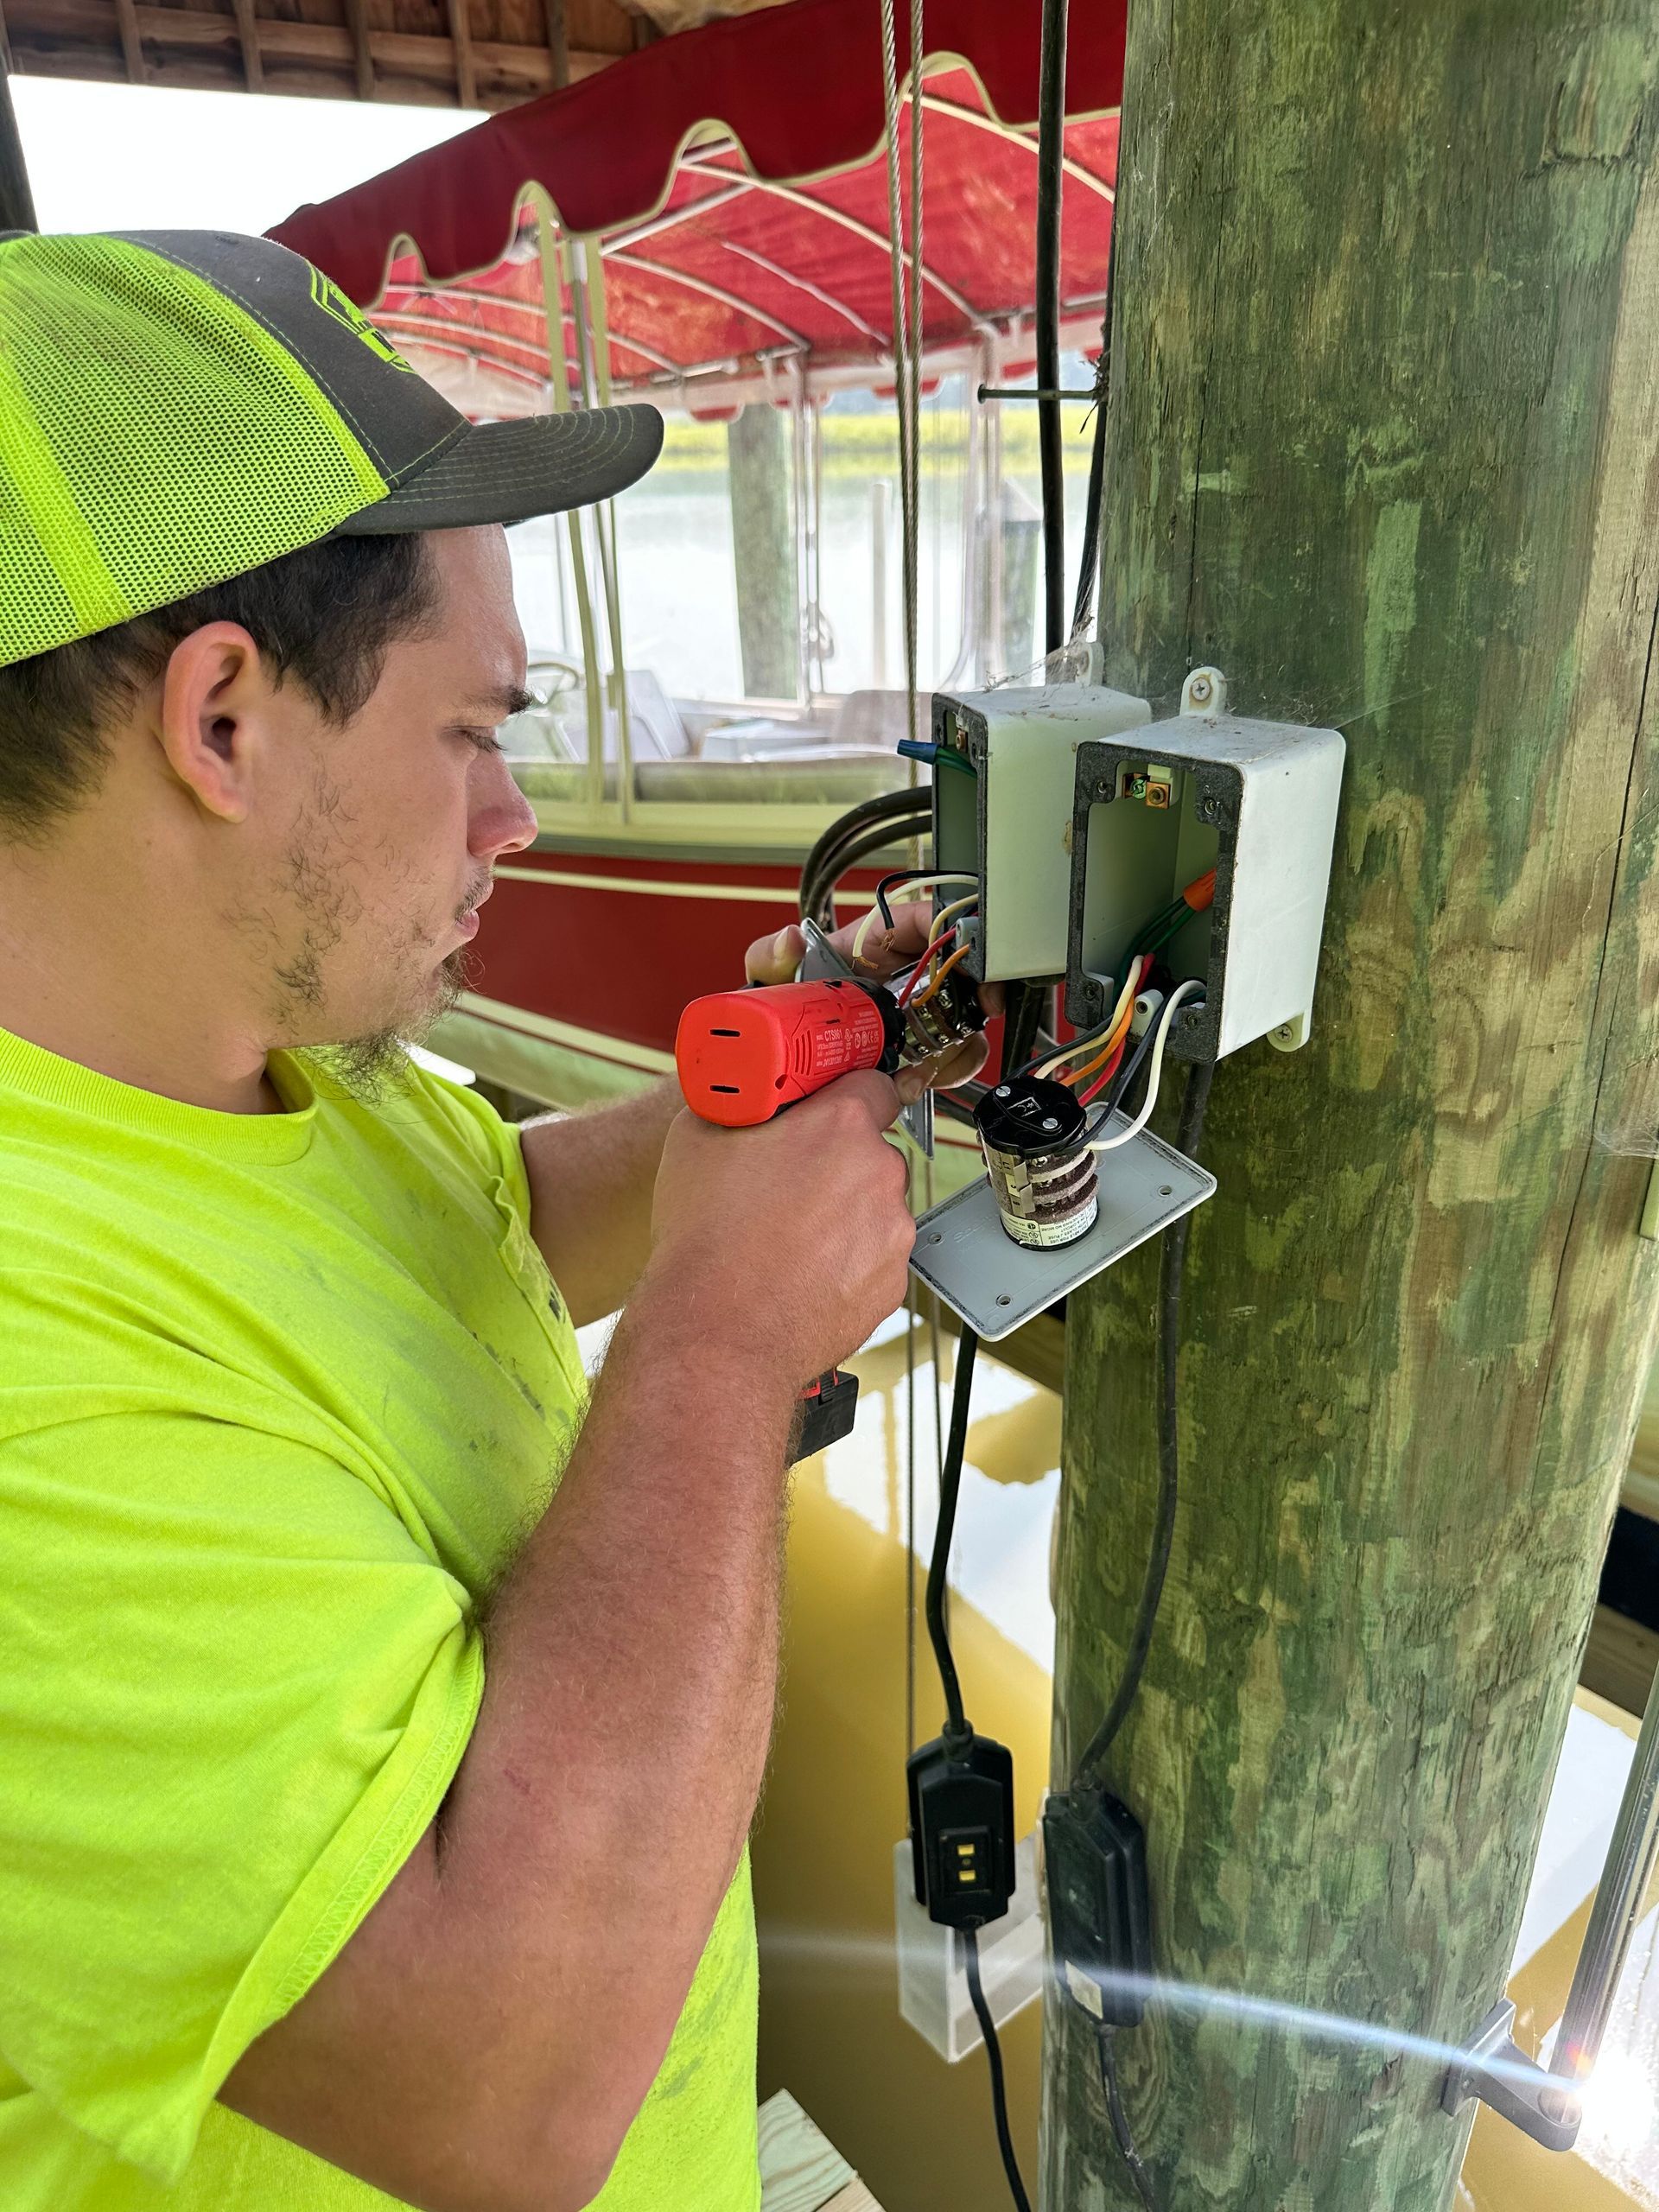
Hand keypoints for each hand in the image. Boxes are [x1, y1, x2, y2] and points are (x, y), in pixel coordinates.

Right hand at [647, 1072, 914, 1388]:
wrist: (715, 1335)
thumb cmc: (706, 1242)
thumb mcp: (697, 1139)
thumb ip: (739, 1106)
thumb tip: (745, 1100)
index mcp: (839, 1126)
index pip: (872, 1084)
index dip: (846, 1096)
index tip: (830, 1108)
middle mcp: (878, 1173)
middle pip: (869, 1152)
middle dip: (835, 1163)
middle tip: (788, 1186)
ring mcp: (891, 1232)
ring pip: (874, 1209)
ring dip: (843, 1216)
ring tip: (788, 1240)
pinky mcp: (891, 1284)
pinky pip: (874, 1259)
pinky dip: (847, 1263)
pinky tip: (802, 1274)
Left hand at [744, 903, 993, 1095]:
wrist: (779, 1058)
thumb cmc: (779, 1006)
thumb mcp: (770, 979)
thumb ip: (770, 957)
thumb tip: (789, 939)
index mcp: (877, 941)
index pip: (931, 920)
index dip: (958, 934)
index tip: (971, 958)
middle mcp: (905, 973)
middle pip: (963, 972)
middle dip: (979, 992)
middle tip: (982, 1010)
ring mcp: (916, 1012)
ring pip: (965, 1018)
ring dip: (963, 1040)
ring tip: (936, 1060)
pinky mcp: (918, 1048)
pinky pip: (951, 1054)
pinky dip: (947, 1069)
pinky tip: (922, 1080)